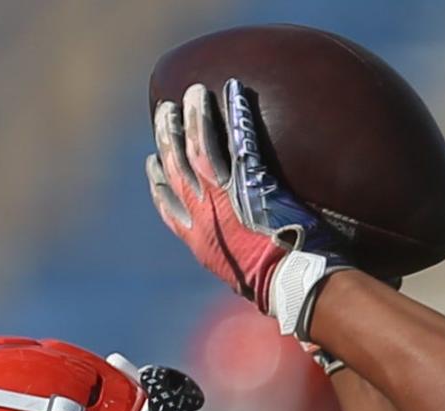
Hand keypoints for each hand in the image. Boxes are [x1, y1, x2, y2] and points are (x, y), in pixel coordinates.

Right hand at [147, 79, 347, 336]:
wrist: (291, 284)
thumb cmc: (276, 286)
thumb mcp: (243, 276)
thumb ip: (236, 255)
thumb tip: (246, 254)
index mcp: (199, 242)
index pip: (169, 206)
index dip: (158, 181)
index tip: (153, 162)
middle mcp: (203, 217)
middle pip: (175, 167)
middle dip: (168, 136)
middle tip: (165, 112)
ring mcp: (223, 198)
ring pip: (198, 147)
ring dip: (195, 116)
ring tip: (194, 93)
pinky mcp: (249, 183)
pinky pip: (238, 139)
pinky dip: (235, 113)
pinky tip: (234, 90)